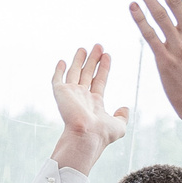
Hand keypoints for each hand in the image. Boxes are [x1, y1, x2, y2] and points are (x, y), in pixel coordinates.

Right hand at [47, 43, 123, 172]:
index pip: (99, 81)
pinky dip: (58, 71)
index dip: (103, 68)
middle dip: (93, 60)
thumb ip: (122, 116)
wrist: (86, 136)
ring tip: (84, 47)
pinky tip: (62, 61)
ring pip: (74, 73)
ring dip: (79, 60)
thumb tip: (124, 108)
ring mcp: (71, 95)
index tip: (107, 55)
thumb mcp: (119, 126)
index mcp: (94, 103)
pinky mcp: (61, 94)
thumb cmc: (102, 134)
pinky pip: (57, 80)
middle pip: (87, 74)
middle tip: (98, 46)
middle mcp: (82, 98)